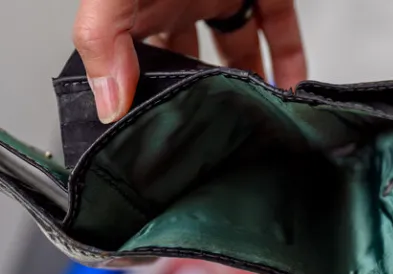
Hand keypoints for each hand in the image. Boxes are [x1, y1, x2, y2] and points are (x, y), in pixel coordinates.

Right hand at [73, 0, 307, 122]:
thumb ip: (101, 41)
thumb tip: (106, 104)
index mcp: (136, 5)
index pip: (132, 64)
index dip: (142, 99)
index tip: (158, 142)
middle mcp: (175, 1)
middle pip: (188, 62)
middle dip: (199, 99)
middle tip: (215, 140)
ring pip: (236, 49)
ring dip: (248, 87)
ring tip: (257, 125)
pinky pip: (278, 26)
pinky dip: (288, 60)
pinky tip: (291, 90)